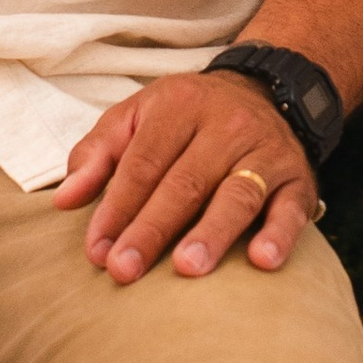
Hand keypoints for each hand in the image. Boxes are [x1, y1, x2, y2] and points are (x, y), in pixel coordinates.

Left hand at [54, 69, 317, 280]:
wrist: (265, 92)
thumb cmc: (186, 117)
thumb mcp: (137, 116)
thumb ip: (97, 154)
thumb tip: (64, 199)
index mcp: (179, 106)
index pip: (143, 163)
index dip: (118, 208)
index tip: (97, 251)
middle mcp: (225, 126)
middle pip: (185, 182)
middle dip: (152, 229)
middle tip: (125, 270)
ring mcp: (265, 152)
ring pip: (237, 194)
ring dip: (212, 232)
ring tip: (188, 268)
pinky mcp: (297, 178)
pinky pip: (290, 208)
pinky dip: (279, 234)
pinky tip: (262, 261)